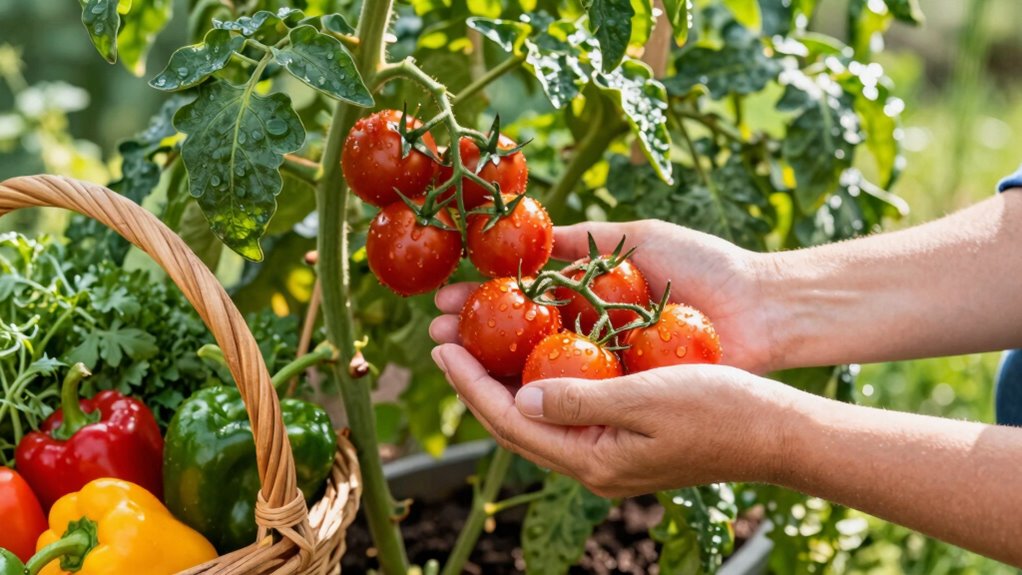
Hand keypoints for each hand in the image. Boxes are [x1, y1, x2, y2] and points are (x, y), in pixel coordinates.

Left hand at [429, 343, 789, 495]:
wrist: (776, 433)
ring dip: (502, 380)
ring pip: (537, 417)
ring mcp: (608, 455)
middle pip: (513, 423)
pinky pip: (565, 409)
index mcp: (592, 460)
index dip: (470, 383)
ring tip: (476, 343)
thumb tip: (520, 396)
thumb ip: (581, 399)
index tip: (441, 348)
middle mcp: (592, 464)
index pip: (510, 421)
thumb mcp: (647, 399)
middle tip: (445, 340)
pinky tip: (534, 353)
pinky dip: (540, 380)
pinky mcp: (624, 438)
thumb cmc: (721, 410)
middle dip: (475, 381)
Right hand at [433, 220, 776, 372]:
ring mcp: (610, 376)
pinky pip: (578, 399)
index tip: (446, 301)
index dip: (484, 307)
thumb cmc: (707, 268)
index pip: (523, 308)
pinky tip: (500, 387)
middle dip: (474, 340)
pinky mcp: (630, 400)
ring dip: (491, 370)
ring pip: (539, 377)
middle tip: (434, 333)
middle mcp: (592, 343)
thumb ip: (582, 244)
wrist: (765, 306)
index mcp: (590, 304)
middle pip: (521, 346)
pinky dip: (538, 393)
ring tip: (450, 358)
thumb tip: (525, 243)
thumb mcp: (637, 241)